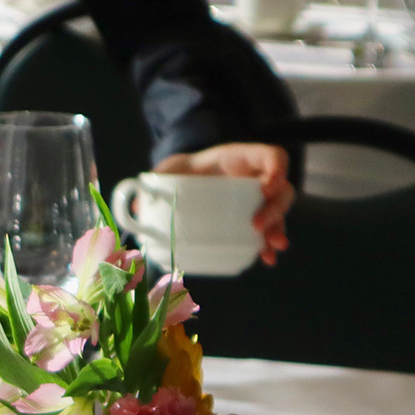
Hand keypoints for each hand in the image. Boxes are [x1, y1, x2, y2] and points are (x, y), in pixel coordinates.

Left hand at [155, 143, 293, 264]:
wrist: (181, 179)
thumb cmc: (179, 171)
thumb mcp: (167, 170)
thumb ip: (153, 181)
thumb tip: (133, 207)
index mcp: (238, 159)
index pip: (271, 156)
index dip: (276, 169)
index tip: (267, 187)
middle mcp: (253, 178)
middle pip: (281, 189)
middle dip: (275, 208)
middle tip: (257, 225)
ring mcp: (254, 199)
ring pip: (277, 212)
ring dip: (277, 229)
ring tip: (272, 247)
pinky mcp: (249, 218)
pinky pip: (266, 231)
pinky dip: (267, 245)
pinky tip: (266, 258)